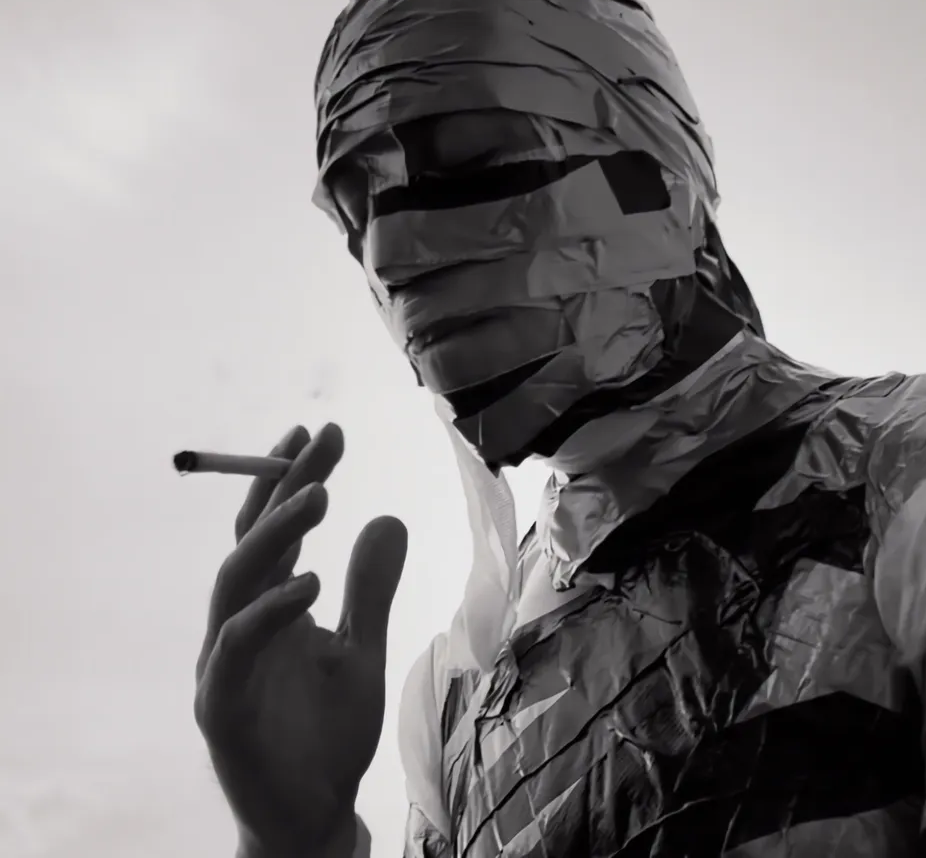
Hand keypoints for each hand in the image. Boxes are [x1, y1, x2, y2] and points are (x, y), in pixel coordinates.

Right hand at [194, 423, 406, 856]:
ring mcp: (223, 664)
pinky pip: (237, 648)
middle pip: (253, 539)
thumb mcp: (364, 648)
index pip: (275, 529)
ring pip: (236, 581)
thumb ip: (372, 588)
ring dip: (277, 534)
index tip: (324, 429)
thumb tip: (388, 516)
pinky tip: (312, 583)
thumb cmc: (330, 731)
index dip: (292, 477)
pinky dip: (270, 611)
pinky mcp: (221, 708)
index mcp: (270, 607)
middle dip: (283, 484)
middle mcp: (238, 624)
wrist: (312, 812)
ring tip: (321, 494)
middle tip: (319, 438)